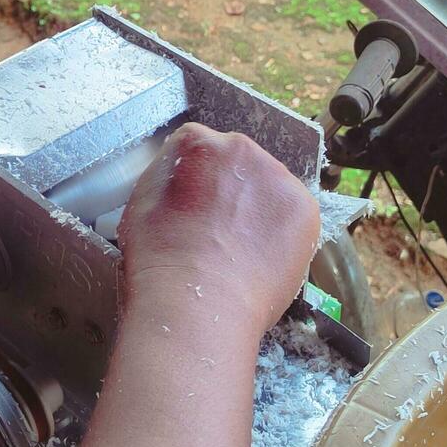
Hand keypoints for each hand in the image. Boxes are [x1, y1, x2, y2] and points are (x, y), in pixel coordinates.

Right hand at [117, 123, 318, 343]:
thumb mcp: (142, 204)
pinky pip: (293, 215)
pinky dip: (283, 235)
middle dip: (232, 191)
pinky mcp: (304, 206)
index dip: (196, 182)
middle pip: (238, 163)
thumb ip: (169, 179)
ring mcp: (276, 175)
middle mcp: (238, 147)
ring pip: (269, 188)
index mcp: (194, 142)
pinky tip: (262, 259)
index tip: (195, 208)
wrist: (195, 303)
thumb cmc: (158, 262)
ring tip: (241, 252)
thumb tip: (186, 184)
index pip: (199, 148)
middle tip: (218, 233)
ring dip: (259, 211)